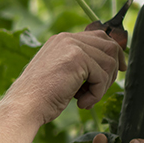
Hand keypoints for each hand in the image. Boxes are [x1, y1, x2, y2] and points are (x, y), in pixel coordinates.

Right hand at [9, 28, 124, 123]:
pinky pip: (102, 77)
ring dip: (102, 86)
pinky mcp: (76, 58)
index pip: (99, 37)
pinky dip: (96, 95)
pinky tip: (81, 104)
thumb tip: (111, 65)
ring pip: (109, 63)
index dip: (113, 53)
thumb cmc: (40, 97)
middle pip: (109, 45)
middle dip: (112, 70)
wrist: (24, 106)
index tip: (119, 69)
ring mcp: (72, 46)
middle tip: (100, 90)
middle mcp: (67, 38)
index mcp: (62, 40)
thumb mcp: (62, 74)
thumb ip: (80, 64)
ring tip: (86, 100)